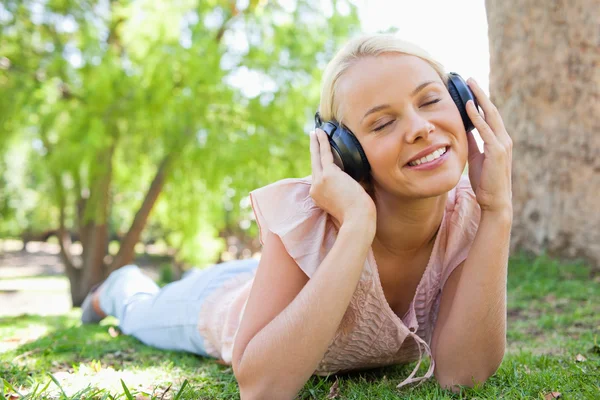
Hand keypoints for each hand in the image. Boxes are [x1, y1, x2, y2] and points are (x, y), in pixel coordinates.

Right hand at [309, 129, 375, 228]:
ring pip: (317, 158)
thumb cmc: (357, 216)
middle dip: (313, 150)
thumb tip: (352, 182)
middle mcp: (316, 189)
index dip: (320, 166)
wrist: (357, 221)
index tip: (320, 157)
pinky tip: (322, 132)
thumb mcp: (346, 203)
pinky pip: (324, 154)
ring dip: (317, 142)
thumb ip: (343, 191)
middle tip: (312, 136)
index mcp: (319, 196)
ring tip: (316, 131)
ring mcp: (320, 182)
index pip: (319, 177)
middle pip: (314, 165)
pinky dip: (322, 142)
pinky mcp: (328, 175)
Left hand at [465, 78, 512, 213]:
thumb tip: (463, 127)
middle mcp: (503, 138)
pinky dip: (477, 117)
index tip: (470, 87)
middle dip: (480, 93)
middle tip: (469, 78)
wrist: (494, 201)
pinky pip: (485, 130)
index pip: (489, 115)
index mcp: (499, 139)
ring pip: (490, 116)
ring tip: (469, 85)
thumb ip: (472, 141)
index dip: (480, 101)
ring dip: (479, 99)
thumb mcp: (476, 156)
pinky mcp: (497, 151)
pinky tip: (468, 106)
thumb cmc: (485, 181)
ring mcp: (502, 144)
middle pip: (491, 110)